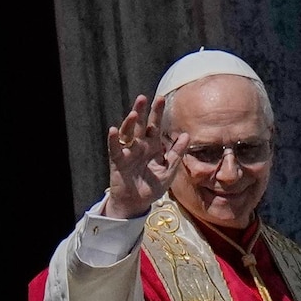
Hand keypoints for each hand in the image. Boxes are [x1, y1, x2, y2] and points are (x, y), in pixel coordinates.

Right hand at [103, 94, 189, 219]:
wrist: (138, 203)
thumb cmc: (152, 186)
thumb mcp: (169, 170)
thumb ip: (177, 153)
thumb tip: (186, 134)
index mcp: (152, 146)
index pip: (155, 126)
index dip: (157, 113)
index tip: (160, 98)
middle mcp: (140, 146)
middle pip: (140, 125)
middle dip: (142, 112)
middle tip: (143, 98)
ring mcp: (128, 152)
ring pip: (127, 134)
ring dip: (129, 123)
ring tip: (135, 114)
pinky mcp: (118, 162)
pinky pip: (115, 149)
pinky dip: (113, 140)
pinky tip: (113, 130)